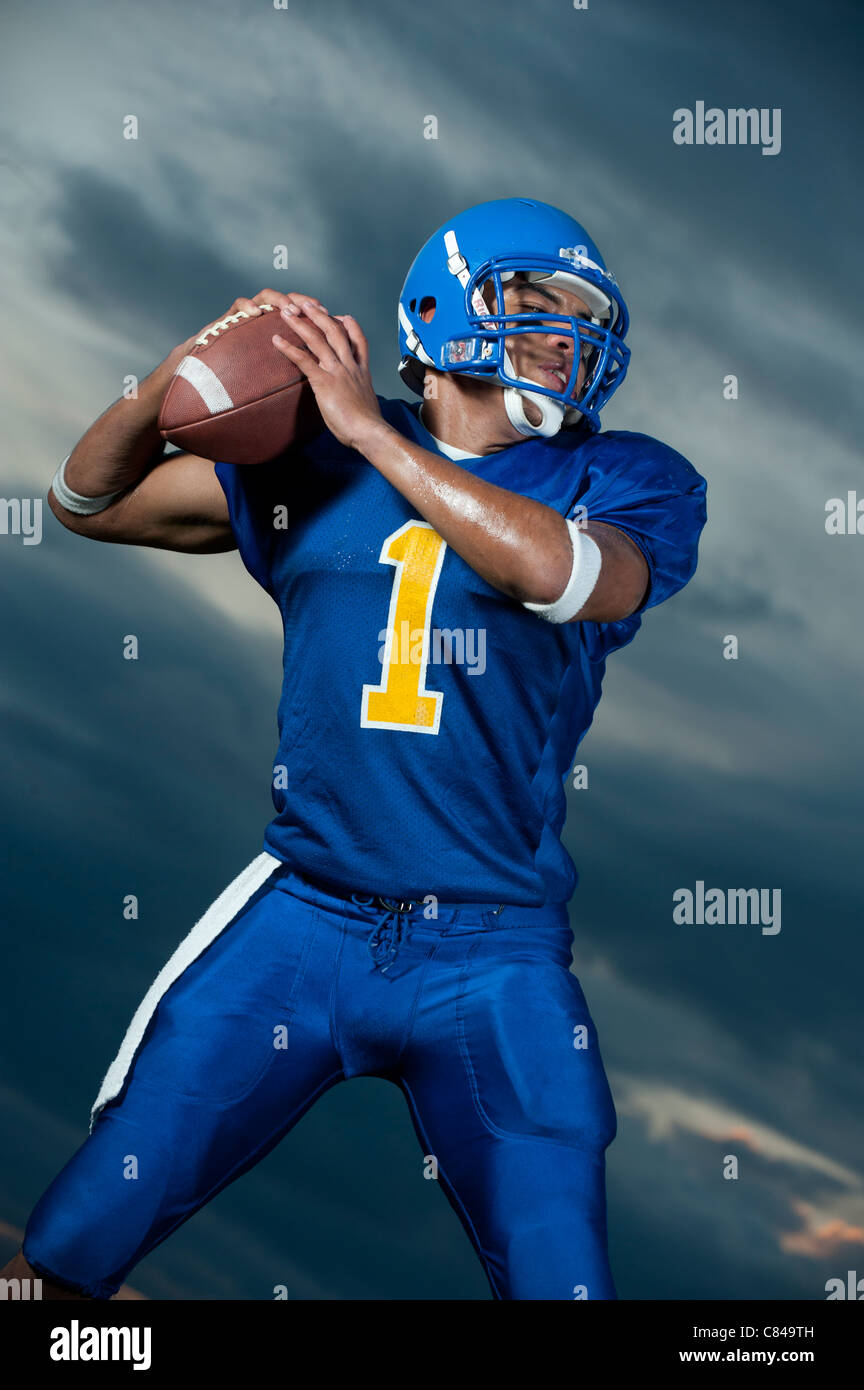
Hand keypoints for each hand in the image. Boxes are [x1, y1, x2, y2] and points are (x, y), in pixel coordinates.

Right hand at [164, 290, 329, 369]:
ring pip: (266, 296)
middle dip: (303, 301)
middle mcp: (266, 318)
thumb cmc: (244, 374)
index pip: (303, 315)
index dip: (318, 315)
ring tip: (289, 309)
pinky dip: (247, 306)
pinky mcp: (229, 316)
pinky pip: (238, 304)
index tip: (334, 319)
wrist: (207, 374)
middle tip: (316, 307)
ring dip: (279, 300)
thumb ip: (296, 366)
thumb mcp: (275, 370)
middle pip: (289, 300)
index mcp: (280, 329)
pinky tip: (255, 312)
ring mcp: (247, 314)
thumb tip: (323, 378)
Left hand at [271, 301, 383, 451]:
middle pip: (336, 331)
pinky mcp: (324, 382)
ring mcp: (337, 371)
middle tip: (306, 304)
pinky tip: (277, 340)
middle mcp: (350, 366)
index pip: (358, 340)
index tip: (342, 316)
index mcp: (361, 370)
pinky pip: (304, 360)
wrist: (370, 432)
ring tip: (286, 312)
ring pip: (318, 339)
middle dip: (320, 315)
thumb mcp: (365, 403)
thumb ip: (357, 394)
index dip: (350, 325)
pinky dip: (289, 348)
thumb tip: (353, 399)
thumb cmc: (368, 425)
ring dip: (300, 323)